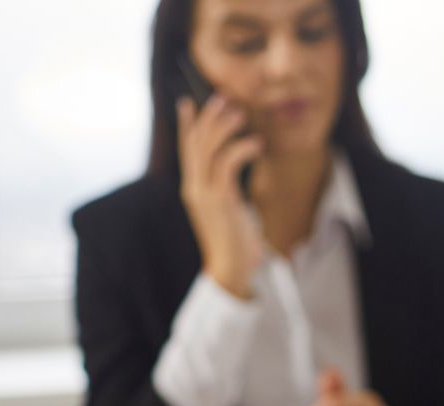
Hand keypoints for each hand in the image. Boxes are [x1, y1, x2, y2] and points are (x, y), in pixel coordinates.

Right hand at [177, 94, 264, 298]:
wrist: (232, 269)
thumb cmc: (236, 242)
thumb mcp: (230, 209)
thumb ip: (226, 189)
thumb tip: (233, 174)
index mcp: (193, 188)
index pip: (187, 150)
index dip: (187, 125)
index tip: (188, 102)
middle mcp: (194, 187)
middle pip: (195, 142)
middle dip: (209, 117)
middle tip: (226, 99)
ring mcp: (204, 192)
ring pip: (208, 147)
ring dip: (225, 126)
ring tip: (242, 114)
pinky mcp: (220, 199)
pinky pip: (227, 163)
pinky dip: (241, 148)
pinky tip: (256, 143)